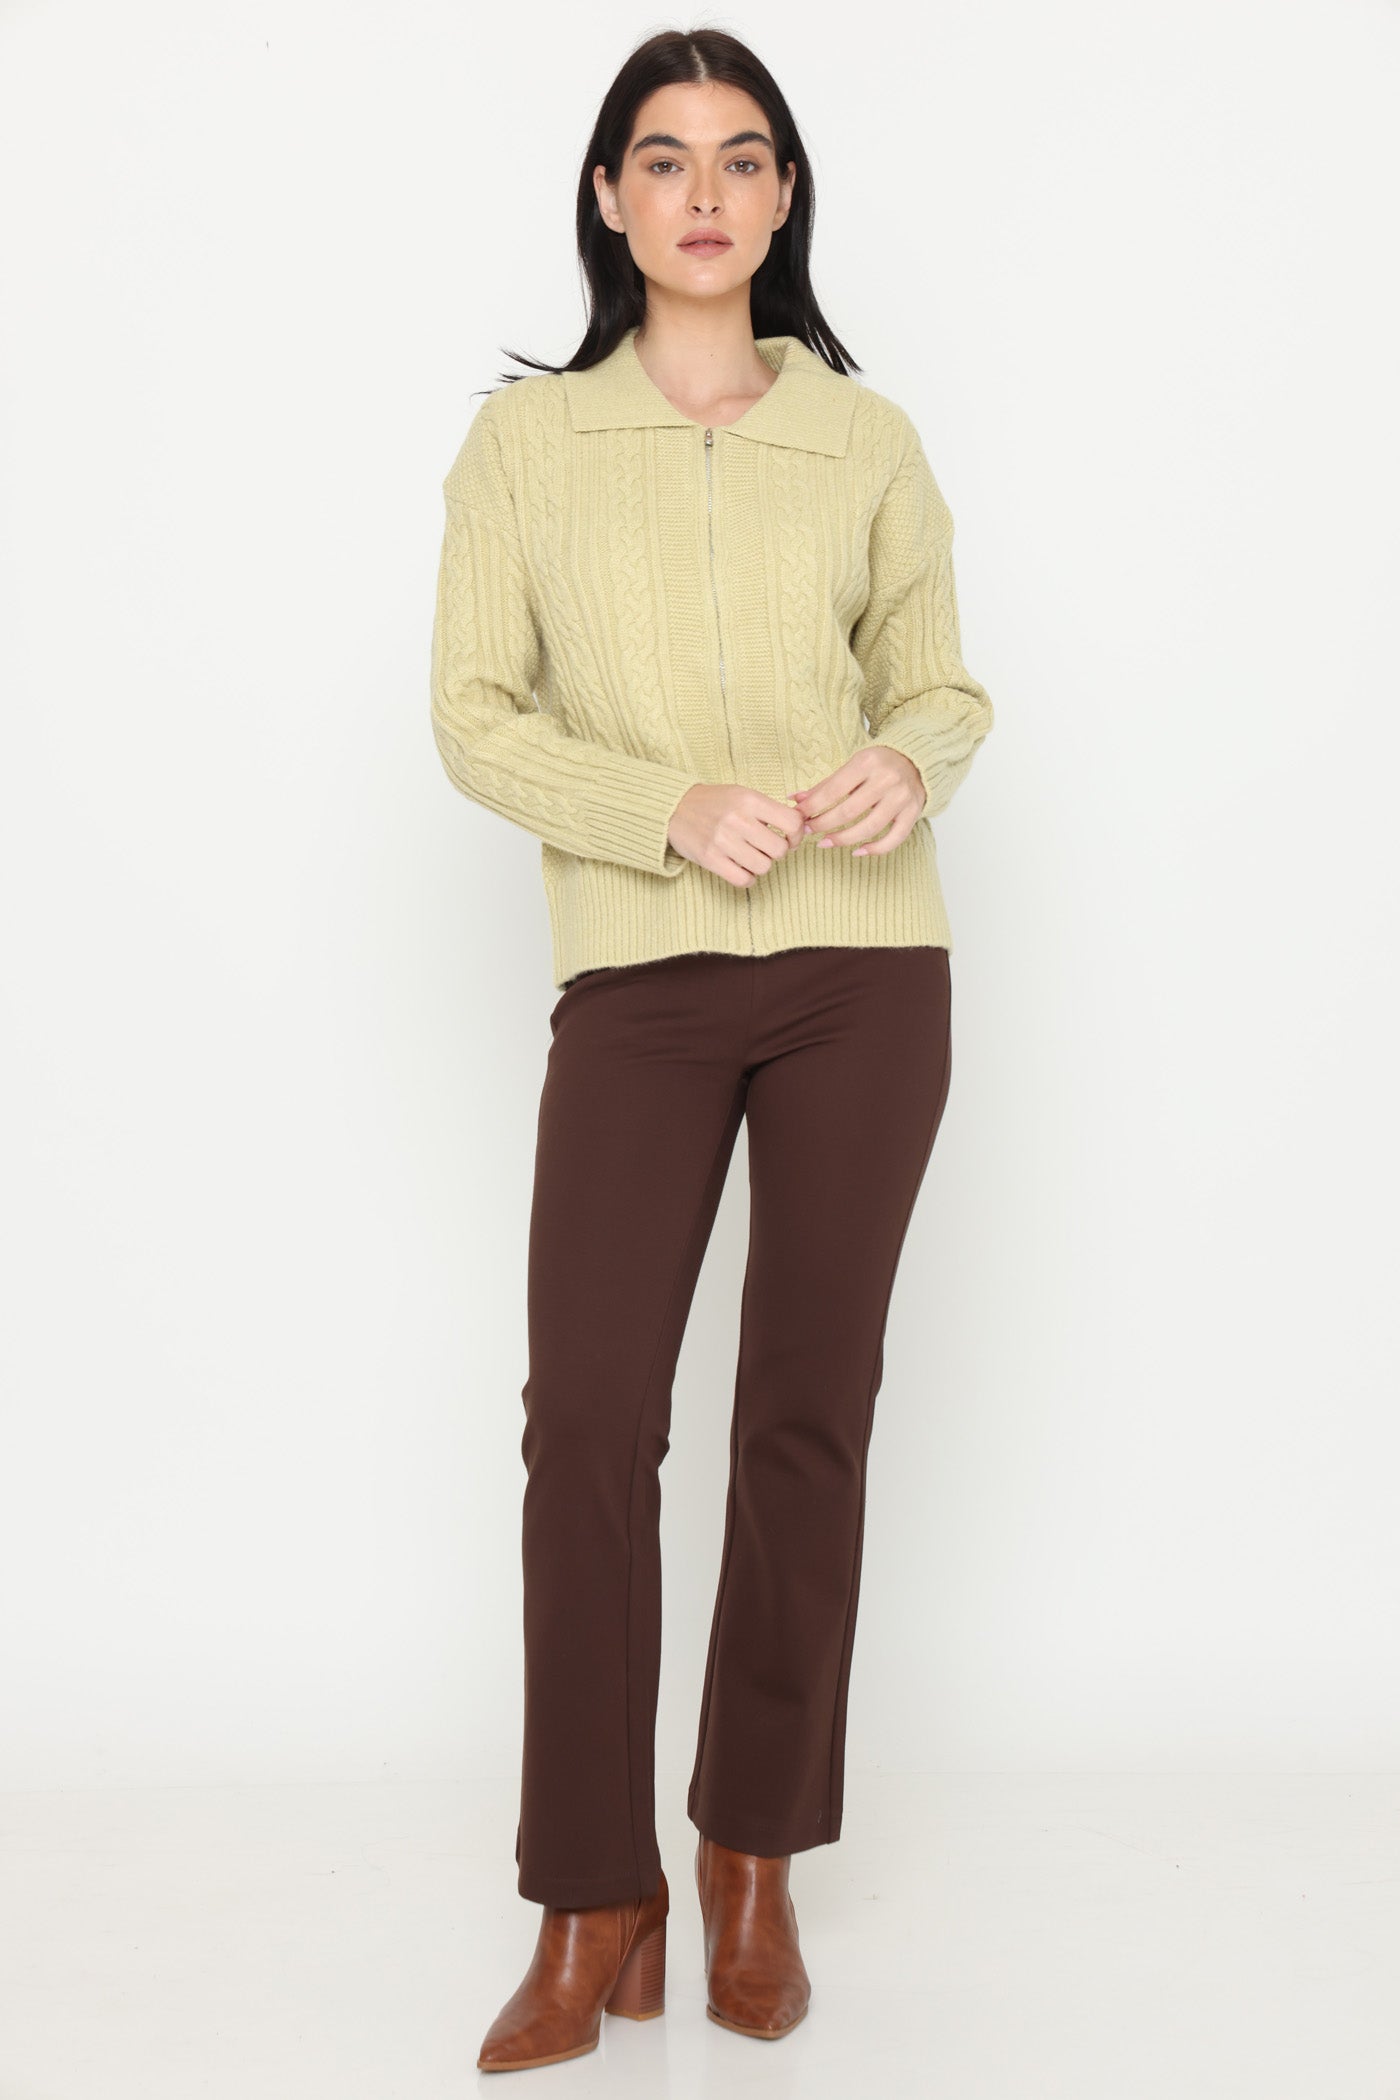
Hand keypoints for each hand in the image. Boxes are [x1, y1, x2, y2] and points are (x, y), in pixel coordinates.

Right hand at [668, 783, 805, 887]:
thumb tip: (797, 829)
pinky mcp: (710, 859)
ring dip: (760, 865)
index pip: (791, 823)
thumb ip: (769, 810)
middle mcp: (737, 819)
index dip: (796, 835)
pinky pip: (743, 880)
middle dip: (776, 852)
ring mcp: (722, 840)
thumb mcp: (743, 794)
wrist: (675, 808)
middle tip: (765, 847)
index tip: (789, 838)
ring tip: (750, 856)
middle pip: (779, 850)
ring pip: (763, 867)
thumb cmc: (715, 802)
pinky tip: (741, 868)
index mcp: (749, 800)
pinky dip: (747, 878)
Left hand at [791, 748, 926, 855]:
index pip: (833, 790)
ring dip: (843, 839)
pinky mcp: (913, 812)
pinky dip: (875, 849)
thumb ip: (825, 785)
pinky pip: (894, 839)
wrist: (916, 760)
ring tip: (824, 843)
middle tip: (808, 831)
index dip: (813, 807)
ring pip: (869, 828)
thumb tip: (795, 800)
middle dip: (823, 824)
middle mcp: (887, 779)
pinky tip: (857, 851)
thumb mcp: (852, 766)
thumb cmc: (878, 764)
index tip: (799, 817)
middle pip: (849, 811)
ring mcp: (902, 798)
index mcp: (867, 762)